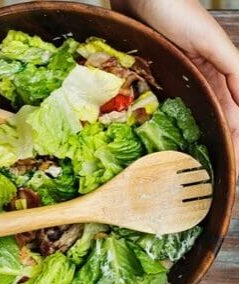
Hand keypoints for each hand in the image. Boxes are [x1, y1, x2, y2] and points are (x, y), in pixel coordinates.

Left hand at [112, 0, 238, 174]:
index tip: (233, 161)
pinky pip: (162, 102)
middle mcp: (197, 77)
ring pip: (189, 111)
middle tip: (213, 168)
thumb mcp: (211, 40)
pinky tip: (166, 132)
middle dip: (217, 139)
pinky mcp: (153, 74)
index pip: (233, 110)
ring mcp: (174, 77)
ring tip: (192, 157)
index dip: (235, 135)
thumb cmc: (176, 11)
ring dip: (194, 132)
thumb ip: (234, 67)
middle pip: (212, 115)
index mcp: (217, 70)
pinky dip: (168, 118)